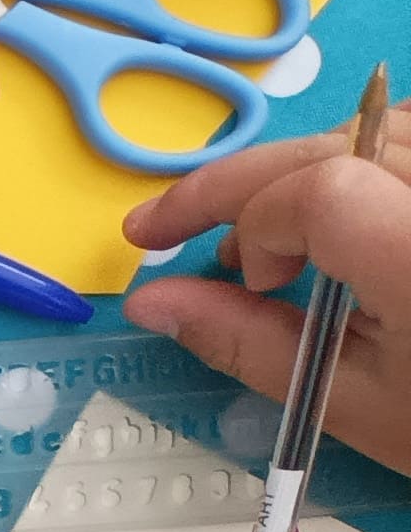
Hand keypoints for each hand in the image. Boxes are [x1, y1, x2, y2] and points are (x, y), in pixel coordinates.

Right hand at [124, 124, 410, 479]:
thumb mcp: (352, 403)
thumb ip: (251, 342)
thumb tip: (154, 302)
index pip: (320, 192)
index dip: (253, 221)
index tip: (234, 276)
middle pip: (337, 144)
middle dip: (246, 184)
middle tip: (172, 226)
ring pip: (377, 127)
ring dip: (307, 171)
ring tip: (278, 235)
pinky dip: (368, 163)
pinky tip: (346, 213)